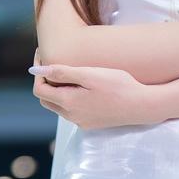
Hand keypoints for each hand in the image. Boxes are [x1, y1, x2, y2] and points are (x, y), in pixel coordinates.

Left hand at [30, 54, 158, 128]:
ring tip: (68, 72)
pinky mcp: (91, 123)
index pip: (39, 89)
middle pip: (46, 99)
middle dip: (45, 81)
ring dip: (57, 90)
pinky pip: (71, 111)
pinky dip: (69, 98)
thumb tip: (35, 70)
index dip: (38, 72)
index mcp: (68, 102)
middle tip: (52, 63)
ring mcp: (81, 122)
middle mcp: (71, 116)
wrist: (143, 106)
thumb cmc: (119, 86)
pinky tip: (81, 87)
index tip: (44, 55)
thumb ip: (61, 72)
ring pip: (58, 106)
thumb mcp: (89, 74)